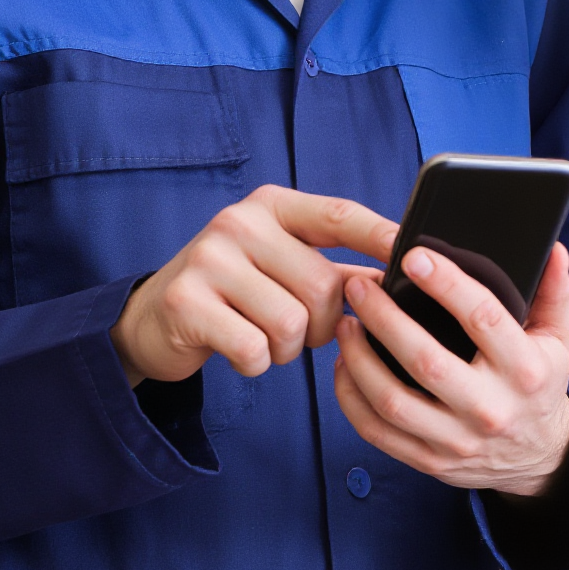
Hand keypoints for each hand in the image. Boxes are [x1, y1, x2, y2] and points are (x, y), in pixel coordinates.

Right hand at [109, 185, 395, 384]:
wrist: (153, 320)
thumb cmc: (235, 294)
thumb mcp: (283, 268)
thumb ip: (339, 272)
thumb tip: (400, 279)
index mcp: (272, 206)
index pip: (340, 216)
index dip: (382, 236)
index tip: (415, 255)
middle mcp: (239, 222)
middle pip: (322, 286)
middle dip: (321, 325)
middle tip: (296, 330)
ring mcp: (209, 258)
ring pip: (291, 322)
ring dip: (287, 348)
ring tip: (263, 337)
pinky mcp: (186, 300)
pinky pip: (254, 348)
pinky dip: (256, 362)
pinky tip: (237, 350)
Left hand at [333, 241, 568, 496]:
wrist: (539, 457)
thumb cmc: (539, 384)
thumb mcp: (557, 338)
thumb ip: (553, 292)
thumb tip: (553, 249)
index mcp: (526, 370)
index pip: (483, 319)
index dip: (446, 284)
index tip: (413, 257)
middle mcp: (491, 408)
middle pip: (426, 360)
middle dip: (384, 318)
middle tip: (360, 284)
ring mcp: (458, 440)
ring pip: (392, 401)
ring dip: (359, 358)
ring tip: (346, 322)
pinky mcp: (431, 461)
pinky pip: (377, 431)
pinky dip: (351, 397)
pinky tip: (345, 364)